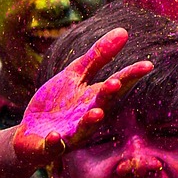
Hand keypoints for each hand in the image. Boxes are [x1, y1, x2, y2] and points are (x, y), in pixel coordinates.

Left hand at [15, 27, 152, 165]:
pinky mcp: (49, 146)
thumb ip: (98, 56)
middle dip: (109, 95)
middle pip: (102, 104)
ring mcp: (70, 133)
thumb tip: (124, 31)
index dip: (131, 75)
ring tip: (96, 112)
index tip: (147, 65)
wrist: (30, 133)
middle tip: (115, 82)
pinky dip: (54, 142)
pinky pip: (53, 146)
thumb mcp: (75, 74)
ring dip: (90, 122)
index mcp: (96, 97)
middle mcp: (88, 117)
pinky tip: (54, 135)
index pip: (118, 85)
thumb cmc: (58, 103)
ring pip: (84, 129)